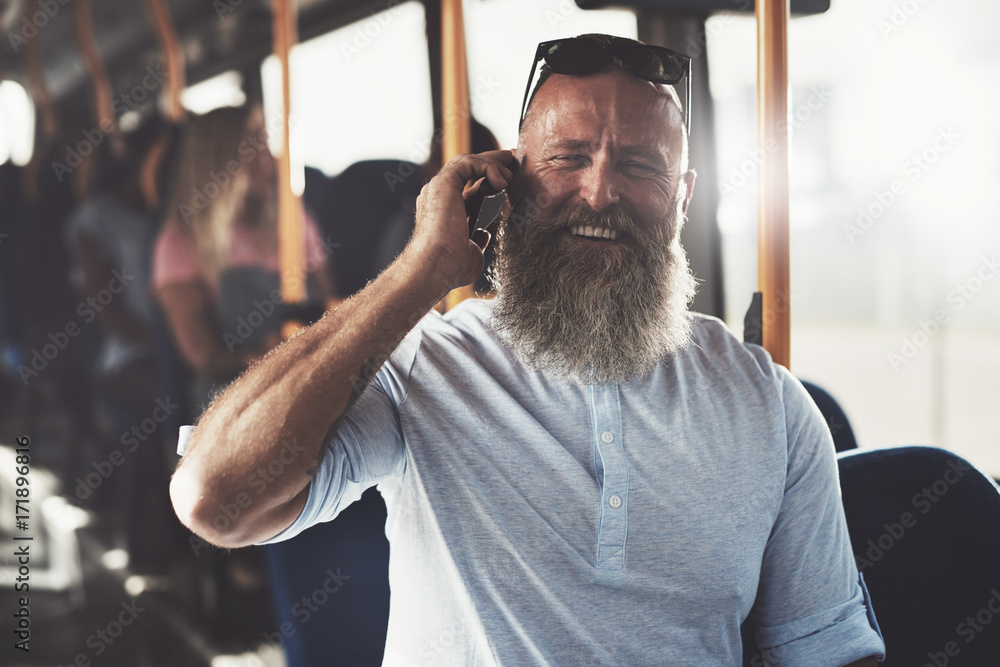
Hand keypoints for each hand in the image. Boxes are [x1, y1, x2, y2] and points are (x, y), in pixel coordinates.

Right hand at [409, 150, 516, 289]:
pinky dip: (488, 166)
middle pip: (467, 169)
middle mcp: (438, 195)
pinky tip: (501, 182)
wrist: (435, 266)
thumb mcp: (471, 253)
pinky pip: (468, 163)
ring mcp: (439, 188)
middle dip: (492, 162)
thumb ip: (477, 241)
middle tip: (512, 162)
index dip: (488, 180)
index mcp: (443, 210)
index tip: (508, 179)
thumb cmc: (449, 267)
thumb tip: (483, 233)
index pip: (467, 187)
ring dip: (492, 163)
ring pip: (468, 161)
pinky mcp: (444, 183)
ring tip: (510, 173)